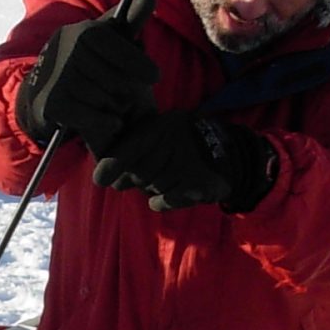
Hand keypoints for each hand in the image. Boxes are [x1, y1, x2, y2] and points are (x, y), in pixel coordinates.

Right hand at [15, 0, 158, 150]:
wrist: (41, 91)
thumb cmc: (85, 62)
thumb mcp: (105, 38)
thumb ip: (129, 22)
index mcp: (85, 31)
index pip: (123, 52)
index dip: (142, 66)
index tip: (155, 76)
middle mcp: (69, 50)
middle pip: (120, 81)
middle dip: (128, 92)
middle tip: (125, 96)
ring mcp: (58, 76)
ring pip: (108, 101)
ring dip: (116, 108)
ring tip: (110, 106)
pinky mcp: (52, 102)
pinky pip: (94, 118)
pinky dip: (106, 122)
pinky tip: (109, 121)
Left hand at [92, 111, 277, 213]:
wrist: (229, 152)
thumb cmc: (184, 140)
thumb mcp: (160, 130)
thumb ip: (131, 146)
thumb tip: (101, 176)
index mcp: (159, 127)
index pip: (125, 151)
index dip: (110, 167)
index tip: (101, 179)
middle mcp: (170, 144)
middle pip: (135, 176)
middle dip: (133, 179)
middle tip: (143, 174)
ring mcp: (183, 166)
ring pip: (149, 188)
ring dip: (151, 187)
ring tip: (166, 177)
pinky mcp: (195, 186)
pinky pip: (163, 201)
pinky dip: (161, 201)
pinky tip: (165, 195)